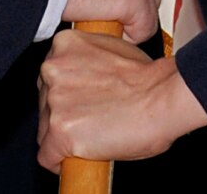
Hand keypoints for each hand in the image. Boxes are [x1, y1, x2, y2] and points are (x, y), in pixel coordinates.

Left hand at [38, 31, 206, 169]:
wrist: (162, 98)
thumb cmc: (148, 79)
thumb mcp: (111, 51)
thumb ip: (86, 63)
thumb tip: (82, 80)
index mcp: (64, 44)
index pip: (49, 77)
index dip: (65, 94)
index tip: (77, 103)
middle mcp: (53, 70)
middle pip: (44, 103)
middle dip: (63, 115)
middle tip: (90, 120)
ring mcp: (54, 101)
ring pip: (45, 130)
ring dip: (65, 136)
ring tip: (92, 136)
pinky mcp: (60, 131)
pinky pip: (47, 156)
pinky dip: (59, 161)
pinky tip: (78, 157)